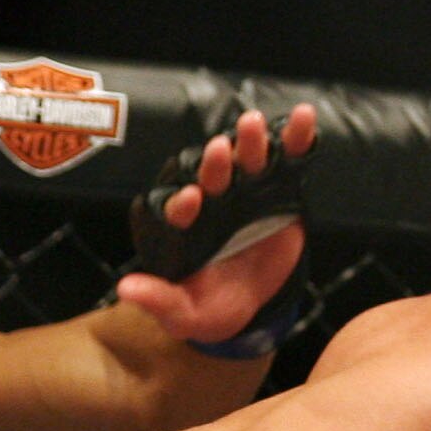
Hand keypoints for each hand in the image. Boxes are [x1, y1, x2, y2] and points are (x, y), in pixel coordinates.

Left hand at [118, 103, 316, 348]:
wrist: (252, 304)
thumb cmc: (210, 308)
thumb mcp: (184, 312)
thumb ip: (159, 300)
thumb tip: (126, 290)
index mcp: (184, 226)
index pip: (178, 209)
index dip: (182, 204)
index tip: (191, 200)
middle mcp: (213, 200)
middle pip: (211, 176)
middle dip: (215, 163)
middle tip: (219, 149)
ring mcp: (247, 191)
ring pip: (246, 161)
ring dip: (250, 142)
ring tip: (254, 124)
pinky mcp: (279, 189)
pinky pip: (287, 161)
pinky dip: (296, 138)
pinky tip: (304, 118)